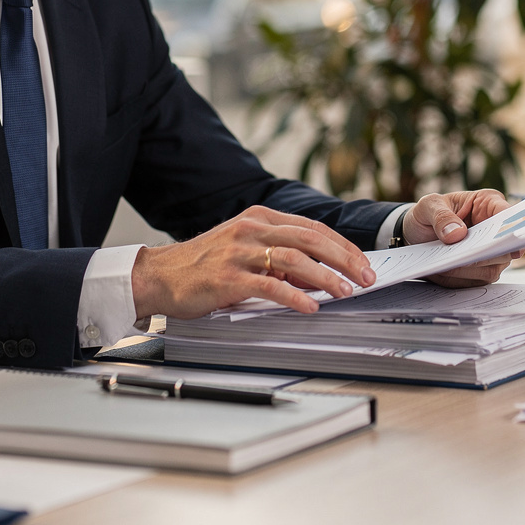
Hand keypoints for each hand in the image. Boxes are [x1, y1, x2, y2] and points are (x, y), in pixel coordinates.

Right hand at [131, 207, 376, 318]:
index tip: (363, 262)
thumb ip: (278, 257)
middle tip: (366, 277)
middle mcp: (250, 228)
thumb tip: (318, 274)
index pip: (312, 227)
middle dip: (344, 259)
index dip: (342, 245)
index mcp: (258, 218)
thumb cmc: (203, 266)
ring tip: (345, 292)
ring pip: (294, 259)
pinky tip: (310, 307)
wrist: (159, 276)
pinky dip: (294, 296)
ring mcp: (238, 251)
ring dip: (326, 277)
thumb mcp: (244, 251)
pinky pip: (269, 285)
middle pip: (310, 238)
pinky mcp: (228, 277)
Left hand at [406, 189, 522, 287]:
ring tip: (447, 263)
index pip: (508, 214)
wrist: (418, 234)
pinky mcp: (481, 272)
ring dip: (469, 269)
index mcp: (488, 204)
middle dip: (487, 254)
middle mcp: (495, 230)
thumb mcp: (428, 206)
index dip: (513, 226)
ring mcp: (491, 254)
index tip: (509, 236)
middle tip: (467, 254)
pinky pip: (477, 281)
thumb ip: (441, 216)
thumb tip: (457, 234)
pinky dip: (459, 278)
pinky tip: (443, 270)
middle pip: (505, 248)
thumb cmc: (429, 213)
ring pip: (492, 269)